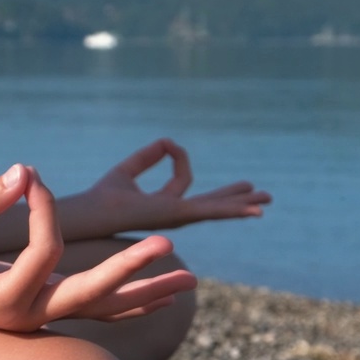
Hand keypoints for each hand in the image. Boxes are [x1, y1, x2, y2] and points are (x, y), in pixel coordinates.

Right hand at [0, 164, 197, 331]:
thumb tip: (24, 170)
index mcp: (6, 300)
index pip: (45, 249)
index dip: (43, 208)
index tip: (32, 177)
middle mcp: (32, 316)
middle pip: (94, 293)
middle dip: (131, 267)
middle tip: (167, 241)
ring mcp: (46, 320)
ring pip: (107, 309)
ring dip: (149, 291)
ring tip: (192, 277)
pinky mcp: (53, 313)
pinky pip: (102, 311)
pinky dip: (133, 302)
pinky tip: (164, 294)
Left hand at [74, 138, 271, 235]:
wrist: (93, 211)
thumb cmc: (103, 197)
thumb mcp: (128, 169)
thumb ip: (147, 156)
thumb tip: (167, 142)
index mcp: (164, 204)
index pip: (183, 180)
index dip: (178, 156)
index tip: (168, 145)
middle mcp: (175, 214)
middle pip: (212, 205)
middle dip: (236, 199)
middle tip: (262, 197)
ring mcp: (179, 217)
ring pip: (218, 209)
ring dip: (242, 205)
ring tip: (266, 202)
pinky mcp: (179, 215)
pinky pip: (212, 210)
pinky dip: (234, 210)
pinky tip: (254, 211)